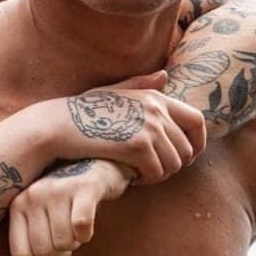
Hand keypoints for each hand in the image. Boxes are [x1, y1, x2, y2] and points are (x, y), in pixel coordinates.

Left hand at [8, 159, 131, 255]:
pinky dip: (87, 234)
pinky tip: (88, 226)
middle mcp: (33, 194)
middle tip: (69, 245)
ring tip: (77, 231)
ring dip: (75, 244)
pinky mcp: (83, 187)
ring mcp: (58, 189)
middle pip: (44, 252)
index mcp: (18, 204)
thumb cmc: (67, 197)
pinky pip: (82, 227)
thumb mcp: (44, 217)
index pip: (21, 254)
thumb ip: (32, 244)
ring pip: (64, 242)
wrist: (97, 161)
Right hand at [64, 71, 205, 183]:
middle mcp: (156, 109)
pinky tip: (130, 178)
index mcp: (155, 96)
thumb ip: (141, 85)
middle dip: (172, 165)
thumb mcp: (114, 92)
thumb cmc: (82, 111)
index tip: (187, 158)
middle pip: (186, 149)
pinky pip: (156, 173)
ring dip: (158, 175)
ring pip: (172, 165)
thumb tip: (165, 75)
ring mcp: (149, 127)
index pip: (197, 120)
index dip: (198, 143)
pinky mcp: (138, 146)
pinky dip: (145, 180)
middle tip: (151, 171)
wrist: (57, 125)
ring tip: (138, 174)